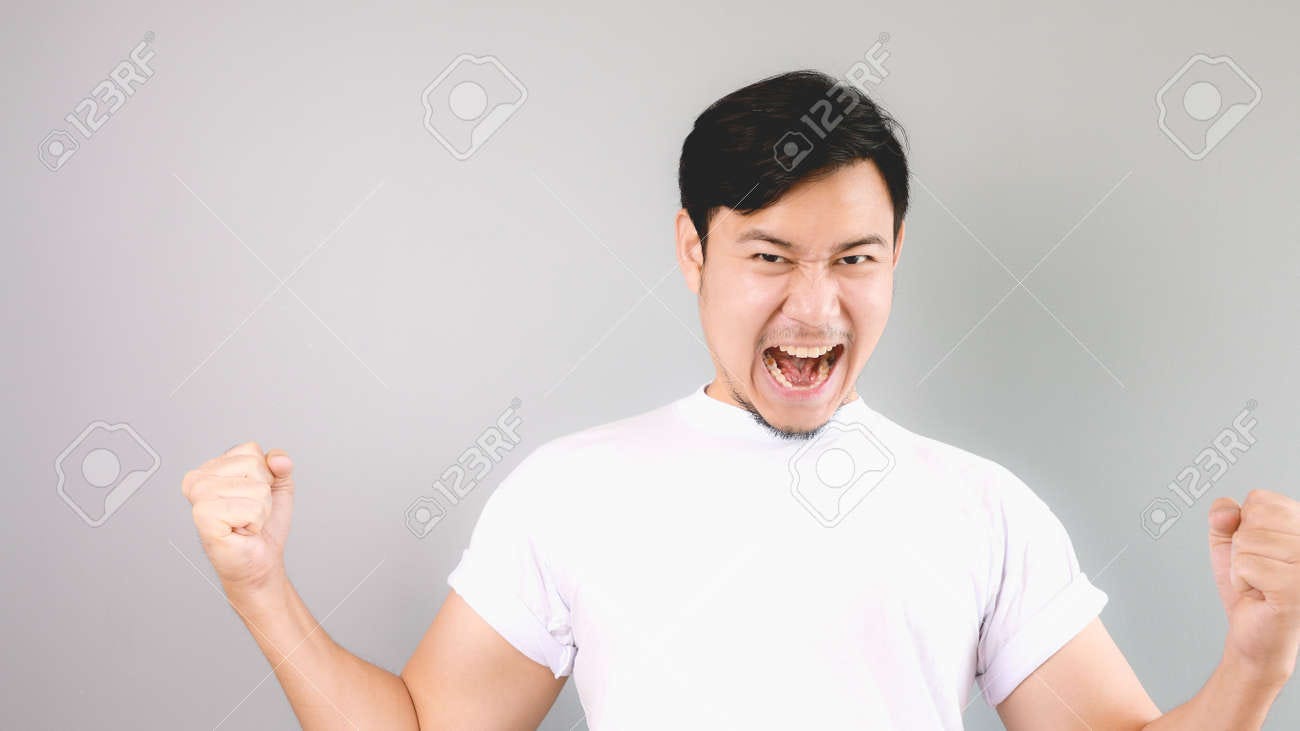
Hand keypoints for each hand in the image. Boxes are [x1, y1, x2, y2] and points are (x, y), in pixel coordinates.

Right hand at [183, 441, 295, 595]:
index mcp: (212, 468)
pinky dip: (255, 522)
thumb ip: (280, 464)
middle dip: (263, 492)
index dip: (265, 475)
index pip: (251, 450)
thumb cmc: (262, 527)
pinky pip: (251, 508)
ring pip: (256, 487)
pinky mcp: (204, 516)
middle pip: (254, 465)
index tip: (251, 496)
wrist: (259, 561)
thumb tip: (278, 459)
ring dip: (260, 509)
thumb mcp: (278, 486)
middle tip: (248, 512)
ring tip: (244, 522)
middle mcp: (199, 480)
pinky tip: (240, 530)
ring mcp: (199, 497)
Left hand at [1209, 489, 1299, 683]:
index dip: (1245, 525)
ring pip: (1247, 540)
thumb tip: (1226, 511)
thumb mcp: (1228, 542)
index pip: (1260, 499)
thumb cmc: (1250, 589)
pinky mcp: (1297, 587)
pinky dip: (1242, 581)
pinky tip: (1261, 595)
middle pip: (1253, 517)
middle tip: (1260, 571)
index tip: (1261, 552)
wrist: (1255, 636)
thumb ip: (1224, 515)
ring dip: (1241, 566)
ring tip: (1261, 584)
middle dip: (1242, 546)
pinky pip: (1246, 564)